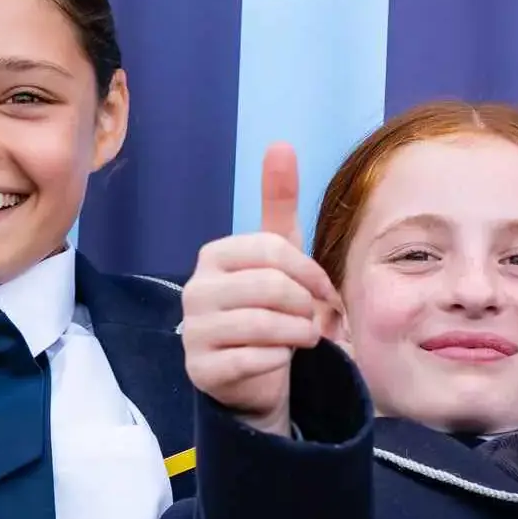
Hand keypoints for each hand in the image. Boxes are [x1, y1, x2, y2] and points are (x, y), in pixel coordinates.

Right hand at [182, 143, 336, 435]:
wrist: (255, 374)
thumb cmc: (271, 308)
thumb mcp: (279, 255)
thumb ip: (278, 203)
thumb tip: (280, 144)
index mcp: (214, 255)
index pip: (273, 250)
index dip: (310, 272)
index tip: (324, 292)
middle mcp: (194, 289)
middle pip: (271, 287)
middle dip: (305, 307)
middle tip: (313, 321)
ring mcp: (192, 330)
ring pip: (263, 325)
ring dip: (297, 334)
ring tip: (302, 338)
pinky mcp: (199, 370)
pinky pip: (253, 360)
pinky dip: (279, 361)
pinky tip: (278, 361)